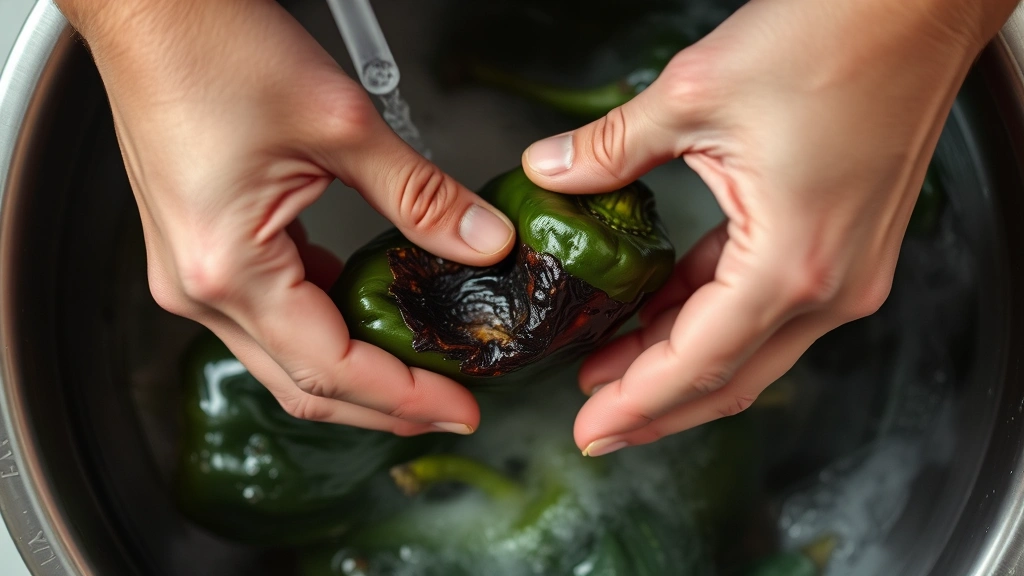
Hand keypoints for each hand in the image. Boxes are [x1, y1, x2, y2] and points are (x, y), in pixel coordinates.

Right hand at [58, 0, 515, 434]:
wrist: (151, 11)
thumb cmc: (214, 50)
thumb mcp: (341, 125)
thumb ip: (421, 197)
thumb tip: (484, 243)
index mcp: (230, 269)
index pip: (333, 368)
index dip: (405, 396)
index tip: (463, 407)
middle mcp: (202, 289)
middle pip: (305, 385)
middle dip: (384, 406)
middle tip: (453, 409)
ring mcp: (195, 276)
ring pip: (286, 359)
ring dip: (356, 375)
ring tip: (423, 373)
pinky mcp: (204, 253)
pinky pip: (271, 316)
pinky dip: (325, 330)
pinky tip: (370, 316)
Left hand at [521, 0, 1015, 455]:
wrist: (916, 5)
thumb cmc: (831, 39)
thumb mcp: (692, 94)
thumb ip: (611, 147)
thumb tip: (551, 170)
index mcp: (791, 264)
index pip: (697, 362)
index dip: (635, 403)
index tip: (588, 430)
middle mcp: (829, 286)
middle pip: (729, 378)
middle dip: (655, 407)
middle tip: (593, 421)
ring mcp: (845, 273)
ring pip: (750, 350)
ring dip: (681, 364)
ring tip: (612, 368)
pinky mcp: (844, 248)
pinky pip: (767, 306)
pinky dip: (712, 317)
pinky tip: (663, 312)